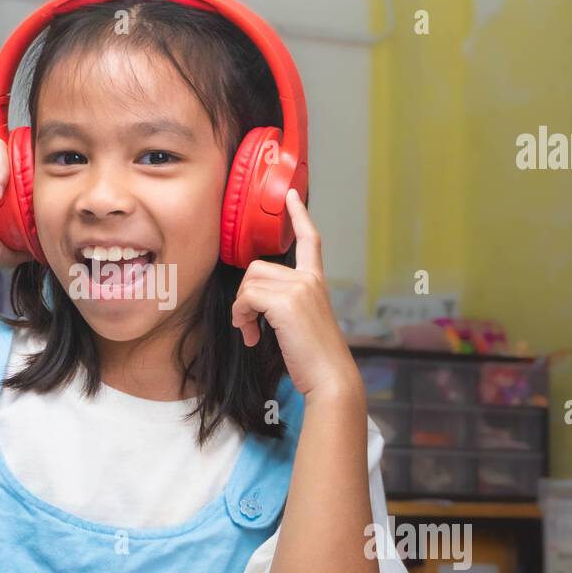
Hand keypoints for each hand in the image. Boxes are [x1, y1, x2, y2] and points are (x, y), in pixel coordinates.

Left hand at [230, 189, 359, 401]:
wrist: (330, 377)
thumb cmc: (314, 358)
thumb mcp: (301, 322)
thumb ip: (286, 303)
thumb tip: (254, 301)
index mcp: (316, 282)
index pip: (309, 240)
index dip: (299, 215)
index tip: (291, 195)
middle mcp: (309, 280)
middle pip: (257, 268)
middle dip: (244, 296)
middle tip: (248, 324)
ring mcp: (300, 288)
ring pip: (249, 282)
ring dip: (240, 309)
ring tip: (251, 332)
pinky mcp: (287, 302)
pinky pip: (247, 299)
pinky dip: (241, 317)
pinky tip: (252, 337)